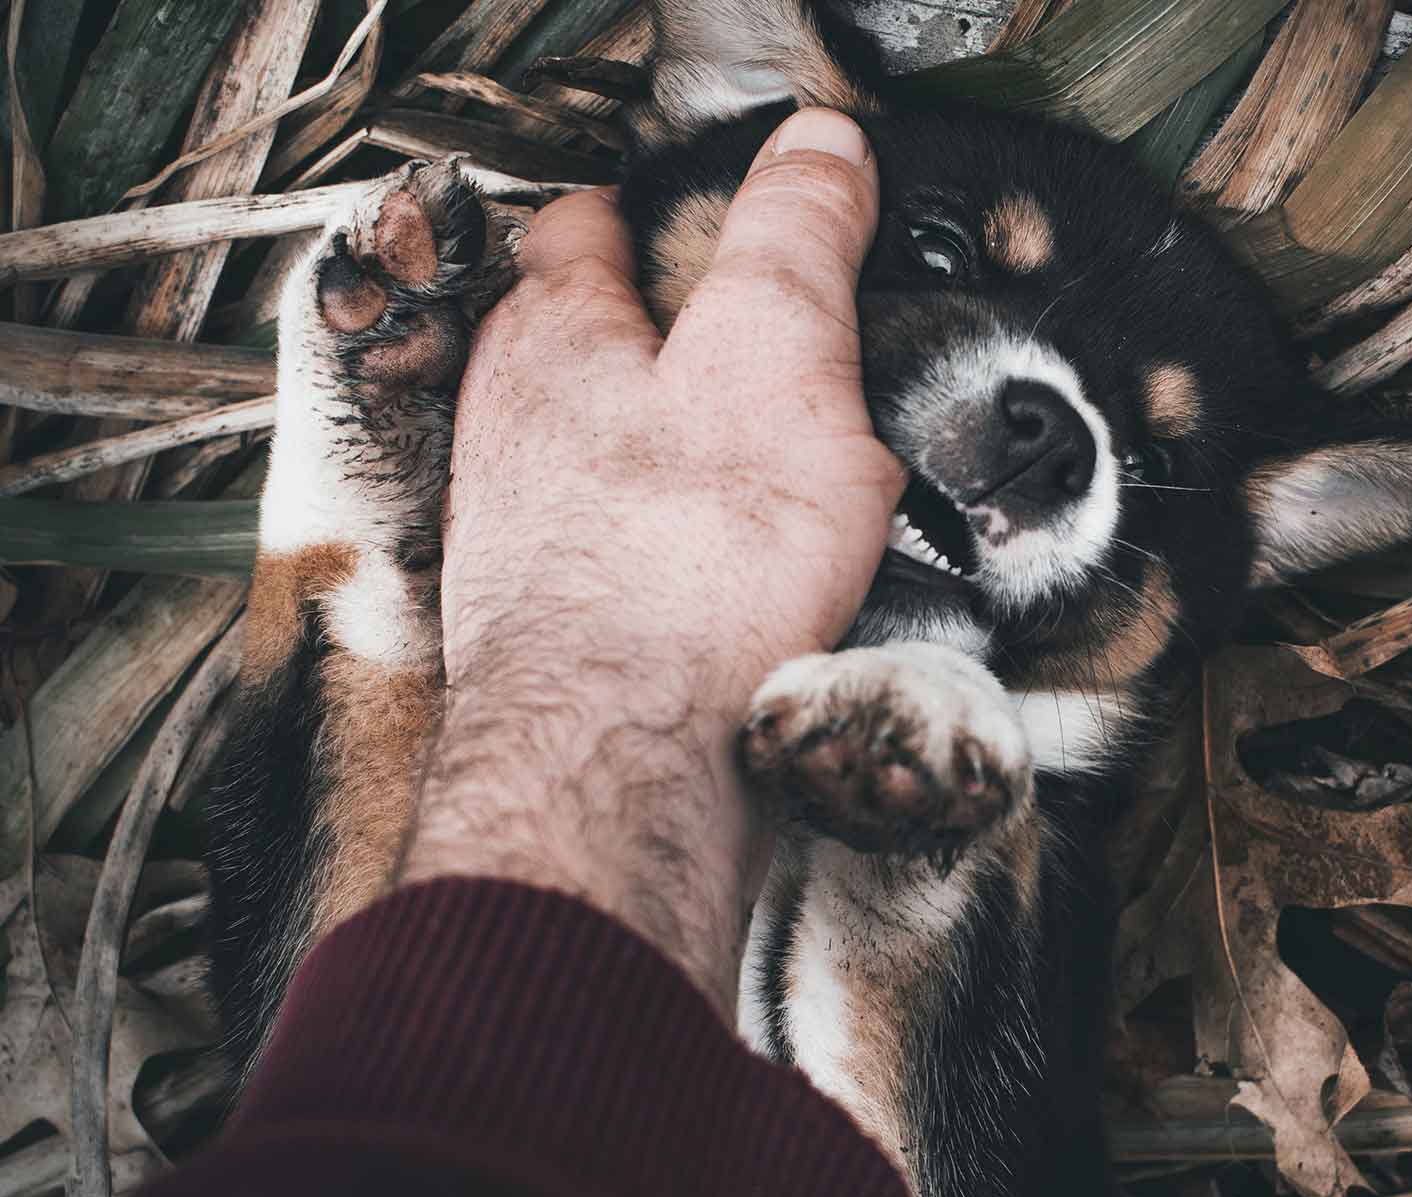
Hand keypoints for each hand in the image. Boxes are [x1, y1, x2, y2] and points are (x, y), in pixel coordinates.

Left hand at [401, 109, 902, 1011]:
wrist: (626, 760)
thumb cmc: (686, 564)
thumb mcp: (776, 354)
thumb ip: (796, 240)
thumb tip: (823, 147)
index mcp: (558, 339)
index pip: (582, 229)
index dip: (642, 208)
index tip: (691, 209)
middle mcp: (515, 430)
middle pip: (579, 346)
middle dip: (652, 338)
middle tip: (738, 346)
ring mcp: (526, 536)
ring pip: (596, 459)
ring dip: (665, 456)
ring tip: (754, 473)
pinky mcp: (558, 628)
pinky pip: (620, 557)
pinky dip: (672, 553)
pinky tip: (733, 584)